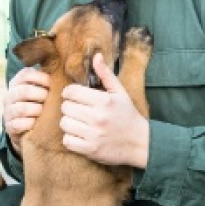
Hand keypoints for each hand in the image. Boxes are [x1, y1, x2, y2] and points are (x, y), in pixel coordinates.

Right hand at [3, 66, 49, 156]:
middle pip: (24, 91)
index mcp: (16, 82)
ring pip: (22, 108)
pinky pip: (18, 124)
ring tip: (44, 112)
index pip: (26, 74)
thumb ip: (46, 81)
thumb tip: (62, 72)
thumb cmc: (38, 104)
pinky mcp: (9, 126)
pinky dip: (29, 124)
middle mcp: (9, 95)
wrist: (26, 129)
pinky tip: (36, 124)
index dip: (41, 77)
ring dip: (36, 110)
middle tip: (50, 99)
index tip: (51, 84)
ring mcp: (8, 111)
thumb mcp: (40, 90)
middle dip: (40, 95)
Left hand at [60, 52, 148, 167]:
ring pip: (64, 123)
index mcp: (103, 101)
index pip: (71, 92)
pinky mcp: (90, 150)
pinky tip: (79, 135)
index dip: (70, 92)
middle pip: (65, 107)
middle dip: (70, 107)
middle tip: (78, 110)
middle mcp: (97, 117)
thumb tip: (96, 56)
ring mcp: (93, 135)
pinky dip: (70, 138)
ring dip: (69, 122)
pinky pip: (67, 141)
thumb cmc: (128, 115)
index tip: (75, 96)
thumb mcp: (120, 93)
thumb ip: (106, 75)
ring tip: (78, 122)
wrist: (140, 143)